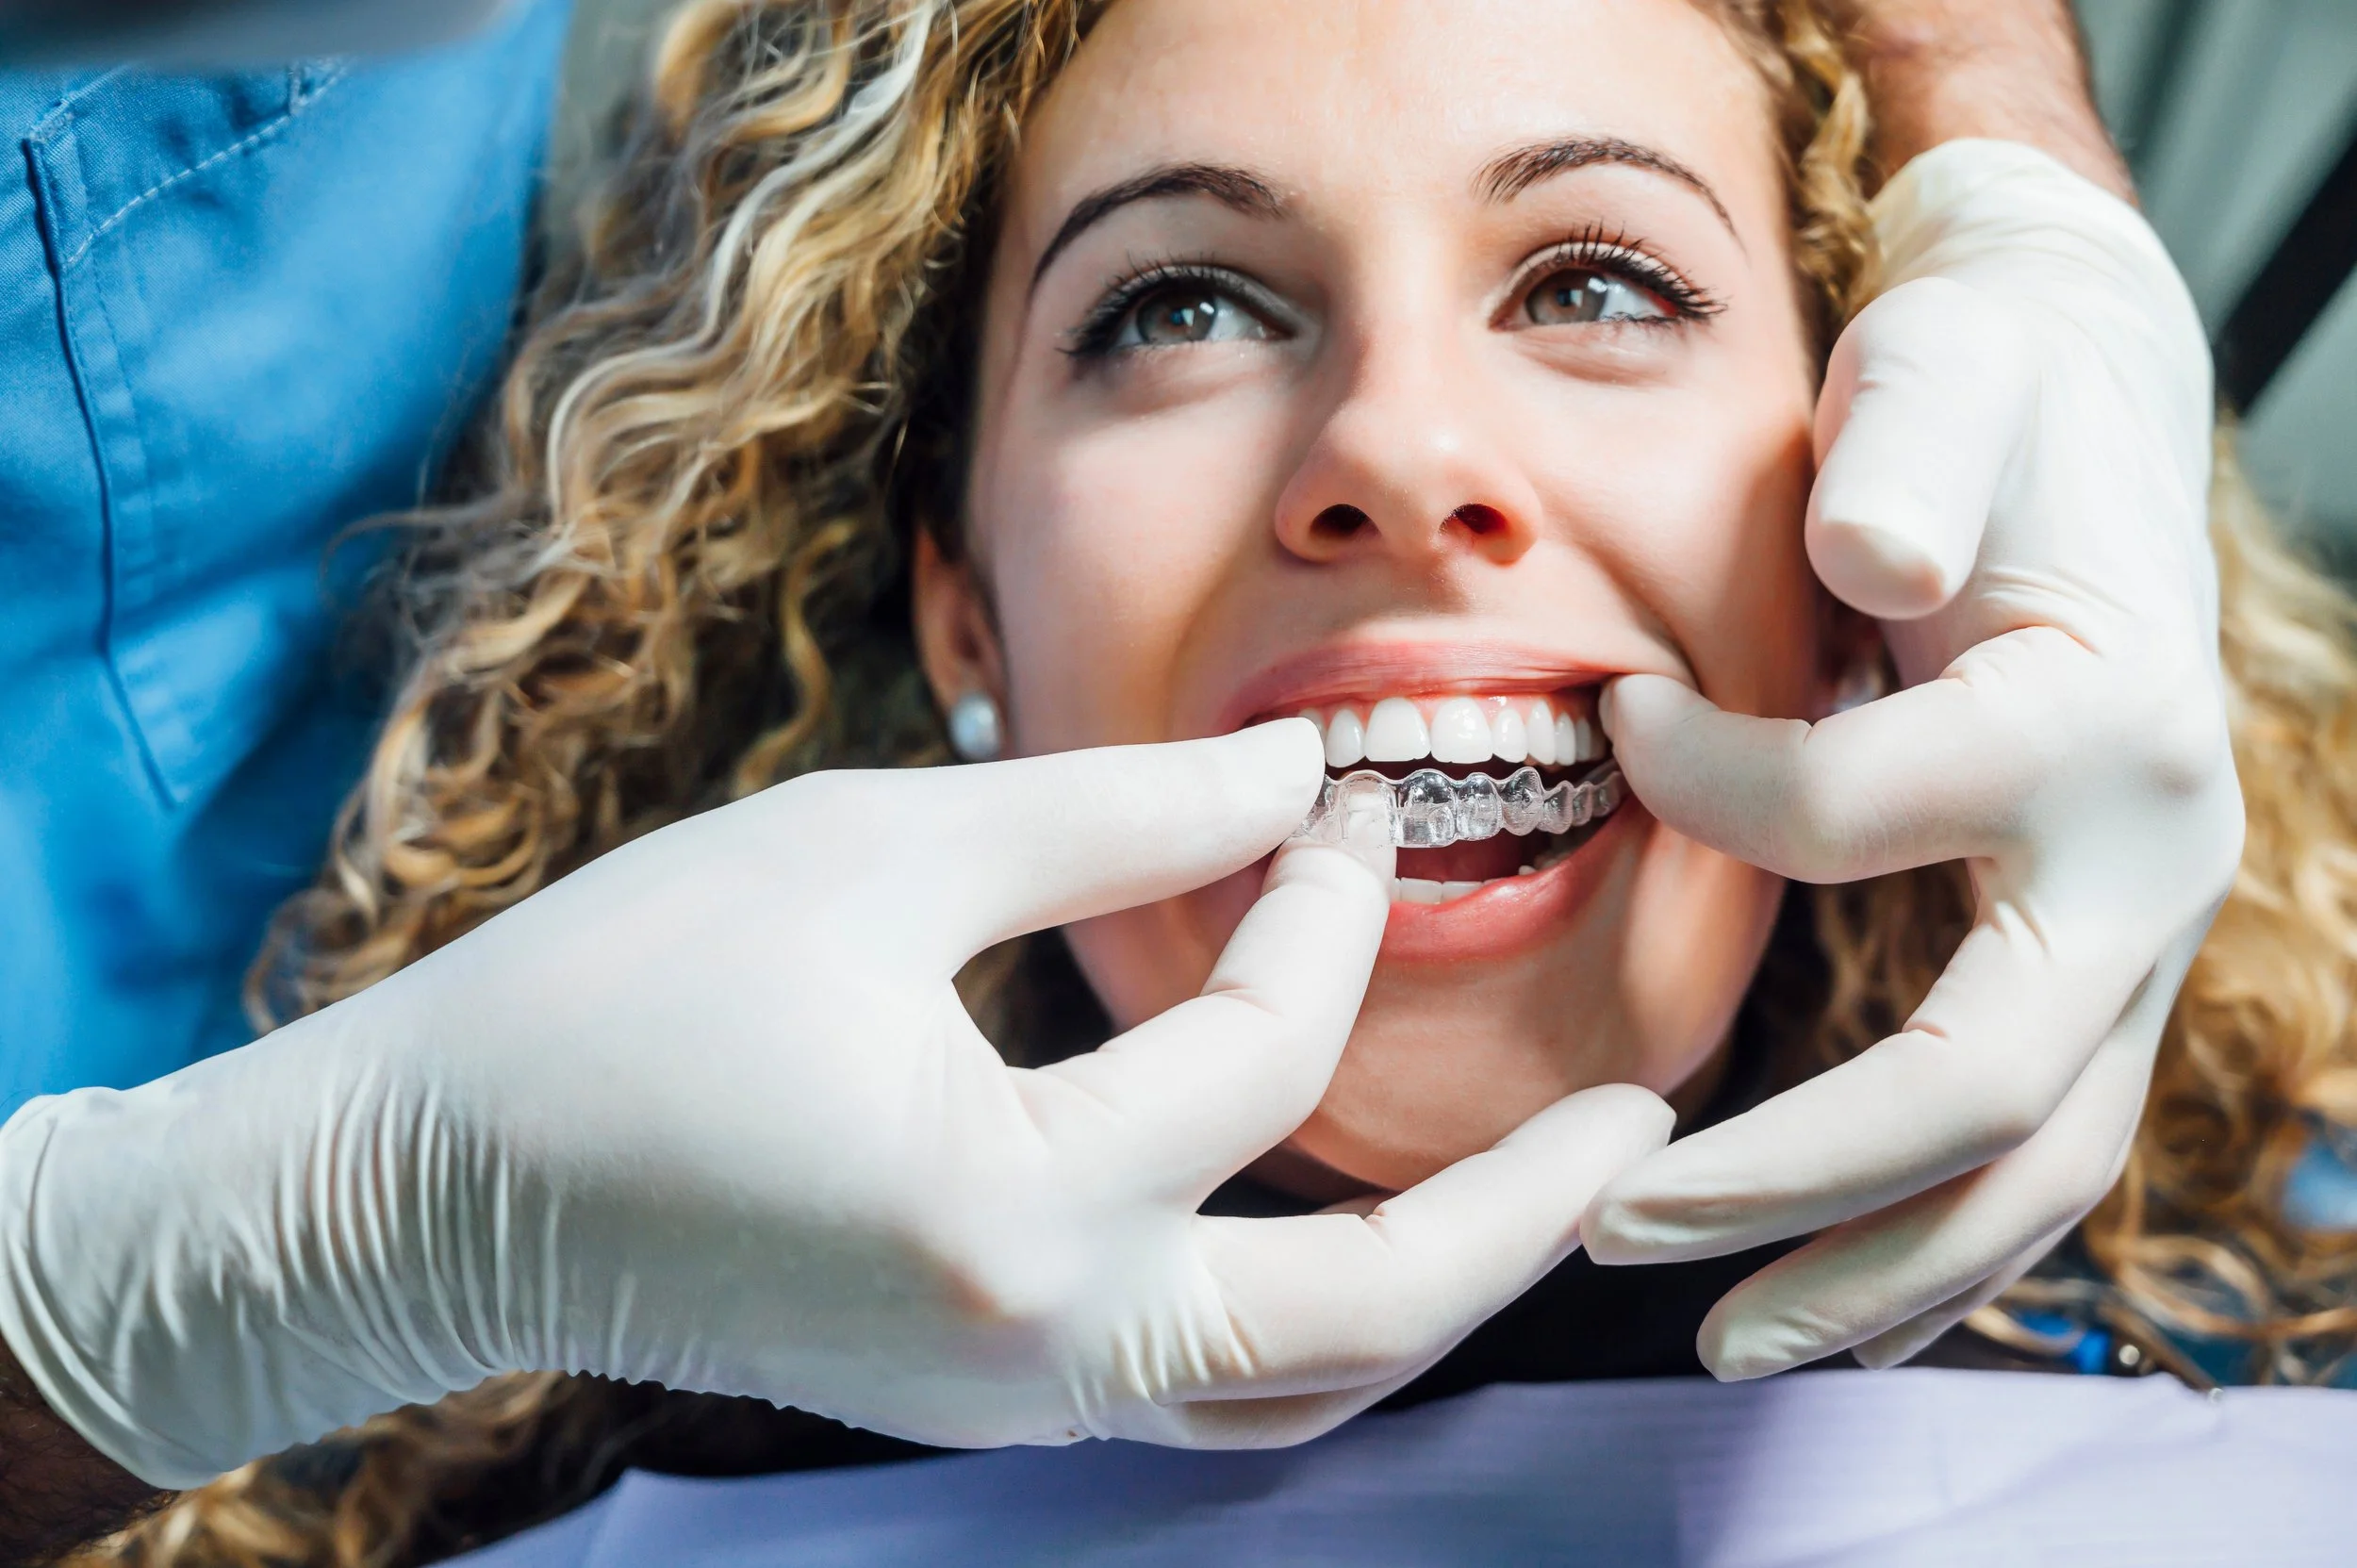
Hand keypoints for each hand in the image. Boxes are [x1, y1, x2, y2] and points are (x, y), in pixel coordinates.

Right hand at [0, 720, 1668, 1485]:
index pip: (1255, 1049)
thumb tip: (1288, 768)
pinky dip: (1307, 1313)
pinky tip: (1345, 1213)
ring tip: (1535, 1190)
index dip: (1317, 895)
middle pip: (1362, 1320)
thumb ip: (1105, 816)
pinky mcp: (982, 1402)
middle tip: (1641, 1123)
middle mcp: (1041, 1349)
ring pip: (1297, 1392)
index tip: (1339, 784)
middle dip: (1524, 1215)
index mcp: (1014, 1206)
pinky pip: (1204, 1388)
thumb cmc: (622, 994)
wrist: (432, 1188)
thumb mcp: (876, 851)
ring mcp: (1014, 1403)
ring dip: (1434, 1290)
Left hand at [1582, 141, 2240, 1376]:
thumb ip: (1911, 457)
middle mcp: (2149, 857)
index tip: (1608, 726)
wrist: (2080, 403)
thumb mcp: (1947, 372)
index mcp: (2100, 720)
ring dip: (1871, 1271)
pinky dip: (1929, 1237)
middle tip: (1608, 1227)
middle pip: (1985, 1089)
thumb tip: (1872, 568)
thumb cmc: (1984, 390)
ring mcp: (2135, 933)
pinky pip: (2029, 1143)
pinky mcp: (2090, 964)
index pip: (1858, 818)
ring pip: (2032, 1167)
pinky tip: (1823, 1291)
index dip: (1707, 790)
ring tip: (1722, 1341)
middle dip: (1790, 1185)